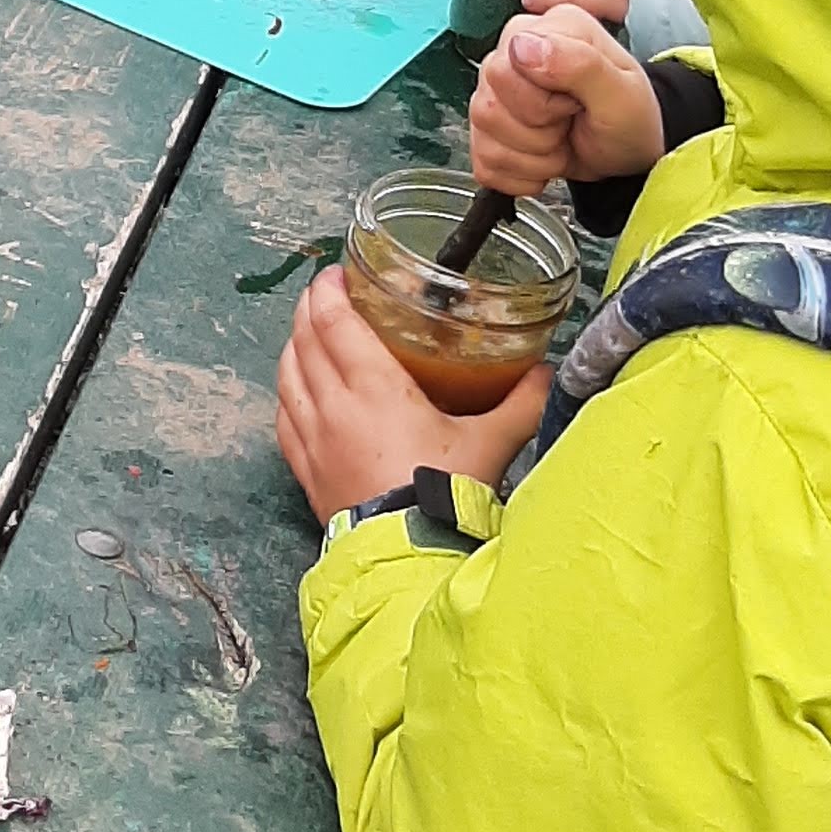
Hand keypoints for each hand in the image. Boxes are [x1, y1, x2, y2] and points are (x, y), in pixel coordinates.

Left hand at [275, 267, 549, 522]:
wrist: (411, 558)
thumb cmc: (447, 494)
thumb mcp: (492, 442)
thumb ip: (522, 402)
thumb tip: (547, 373)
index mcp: (372, 386)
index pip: (335, 321)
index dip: (328, 290)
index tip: (335, 273)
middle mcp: (332, 404)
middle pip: (304, 339)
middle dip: (309, 308)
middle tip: (323, 294)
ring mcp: (311, 438)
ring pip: (286, 373)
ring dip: (293, 345)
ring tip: (308, 333)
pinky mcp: (304, 469)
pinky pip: (282, 416)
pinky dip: (286, 391)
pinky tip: (296, 390)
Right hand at [467, 3, 666, 196]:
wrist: (628, 154)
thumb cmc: (631, 120)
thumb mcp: (622, 95)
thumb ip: (580, 63)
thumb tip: (521, 46)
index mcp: (547, 30)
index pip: (502, 70)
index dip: (539, 103)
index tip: (575, 105)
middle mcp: (513, 51)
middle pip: (487, 105)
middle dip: (536, 133)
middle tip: (569, 124)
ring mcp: (495, 89)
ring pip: (482, 134)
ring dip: (531, 156)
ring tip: (561, 142)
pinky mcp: (487, 127)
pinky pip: (483, 161)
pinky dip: (520, 173)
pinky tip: (544, 159)